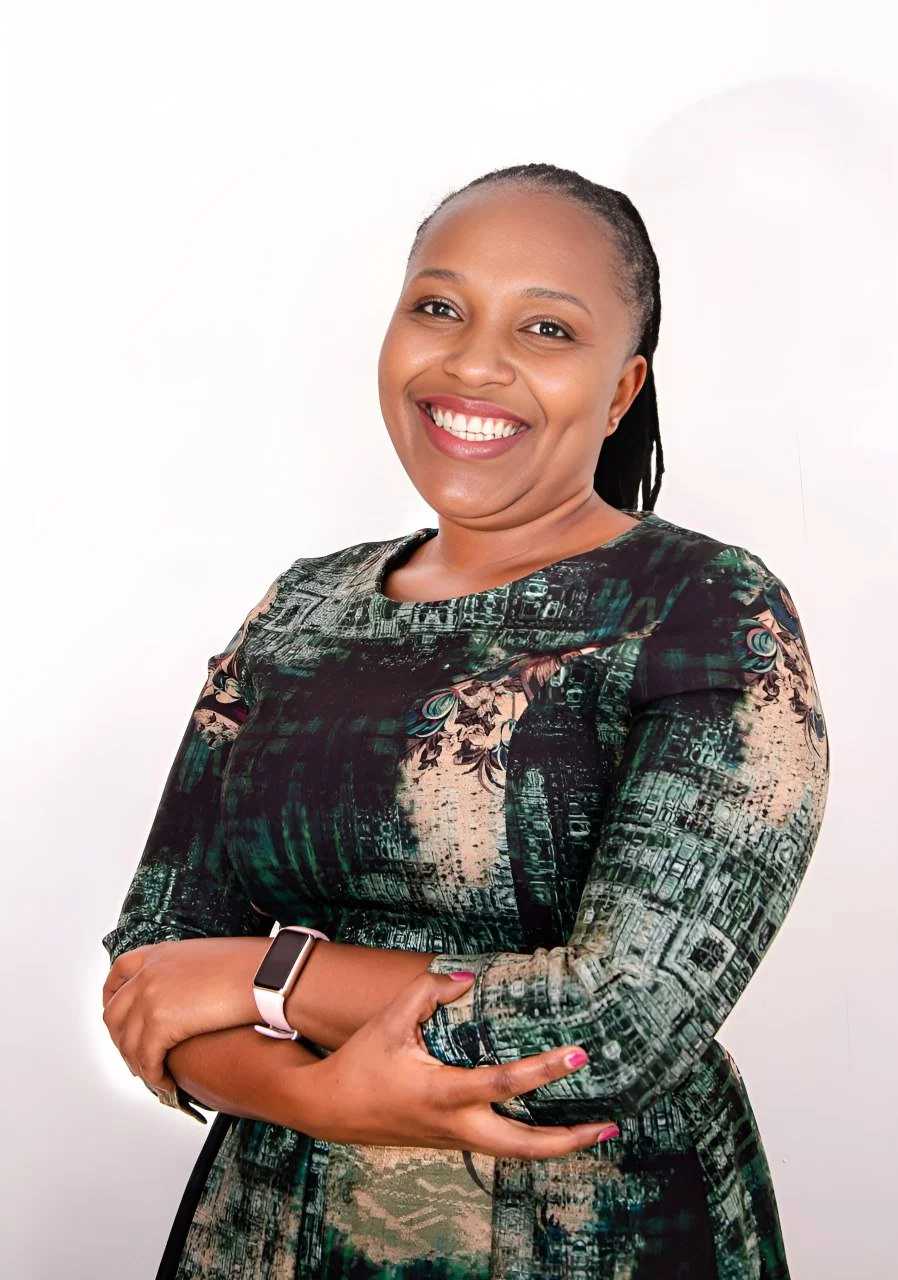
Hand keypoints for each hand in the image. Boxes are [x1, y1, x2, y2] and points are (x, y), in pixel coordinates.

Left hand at [101, 936, 269, 1094]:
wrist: (265, 974)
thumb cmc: (252, 966)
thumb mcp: (208, 957)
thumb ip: (186, 971)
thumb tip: (188, 992)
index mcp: (159, 953)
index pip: (118, 973)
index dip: (111, 998)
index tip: (119, 1017)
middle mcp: (148, 973)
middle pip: (115, 1013)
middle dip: (122, 1040)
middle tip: (136, 1058)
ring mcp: (150, 997)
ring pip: (128, 1042)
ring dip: (138, 1064)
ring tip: (154, 1077)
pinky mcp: (161, 1023)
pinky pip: (147, 1060)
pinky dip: (154, 1076)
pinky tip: (167, 1084)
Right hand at [293, 971, 619, 1157]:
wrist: (330, 1109)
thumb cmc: (361, 1062)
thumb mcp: (390, 1020)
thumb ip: (428, 992)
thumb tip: (468, 979)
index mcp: (442, 1095)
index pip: (504, 1084)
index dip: (544, 1069)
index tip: (578, 1055)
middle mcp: (455, 1125)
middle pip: (524, 1147)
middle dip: (569, 1140)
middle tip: (608, 1126)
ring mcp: (455, 1138)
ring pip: (516, 1152)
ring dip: (557, 1144)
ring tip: (594, 1130)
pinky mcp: (452, 1139)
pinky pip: (500, 1142)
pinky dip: (530, 1136)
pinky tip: (550, 1120)